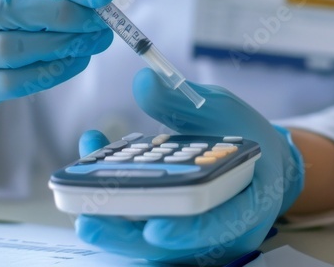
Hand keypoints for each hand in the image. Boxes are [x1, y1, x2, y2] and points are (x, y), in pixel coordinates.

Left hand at [75, 70, 303, 264]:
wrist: (255, 161)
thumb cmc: (242, 136)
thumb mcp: (221, 109)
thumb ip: (184, 101)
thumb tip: (144, 82)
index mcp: (253, 202)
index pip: (226, 225)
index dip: (191, 232)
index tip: (155, 229)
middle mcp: (227, 233)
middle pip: (177, 249)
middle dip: (128, 237)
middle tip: (90, 220)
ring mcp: (198, 243)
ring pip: (152, 249)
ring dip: (111, 226)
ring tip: (78, 194)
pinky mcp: (174, 241)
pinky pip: (139, 236)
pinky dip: (112, 214)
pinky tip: (85, 181)